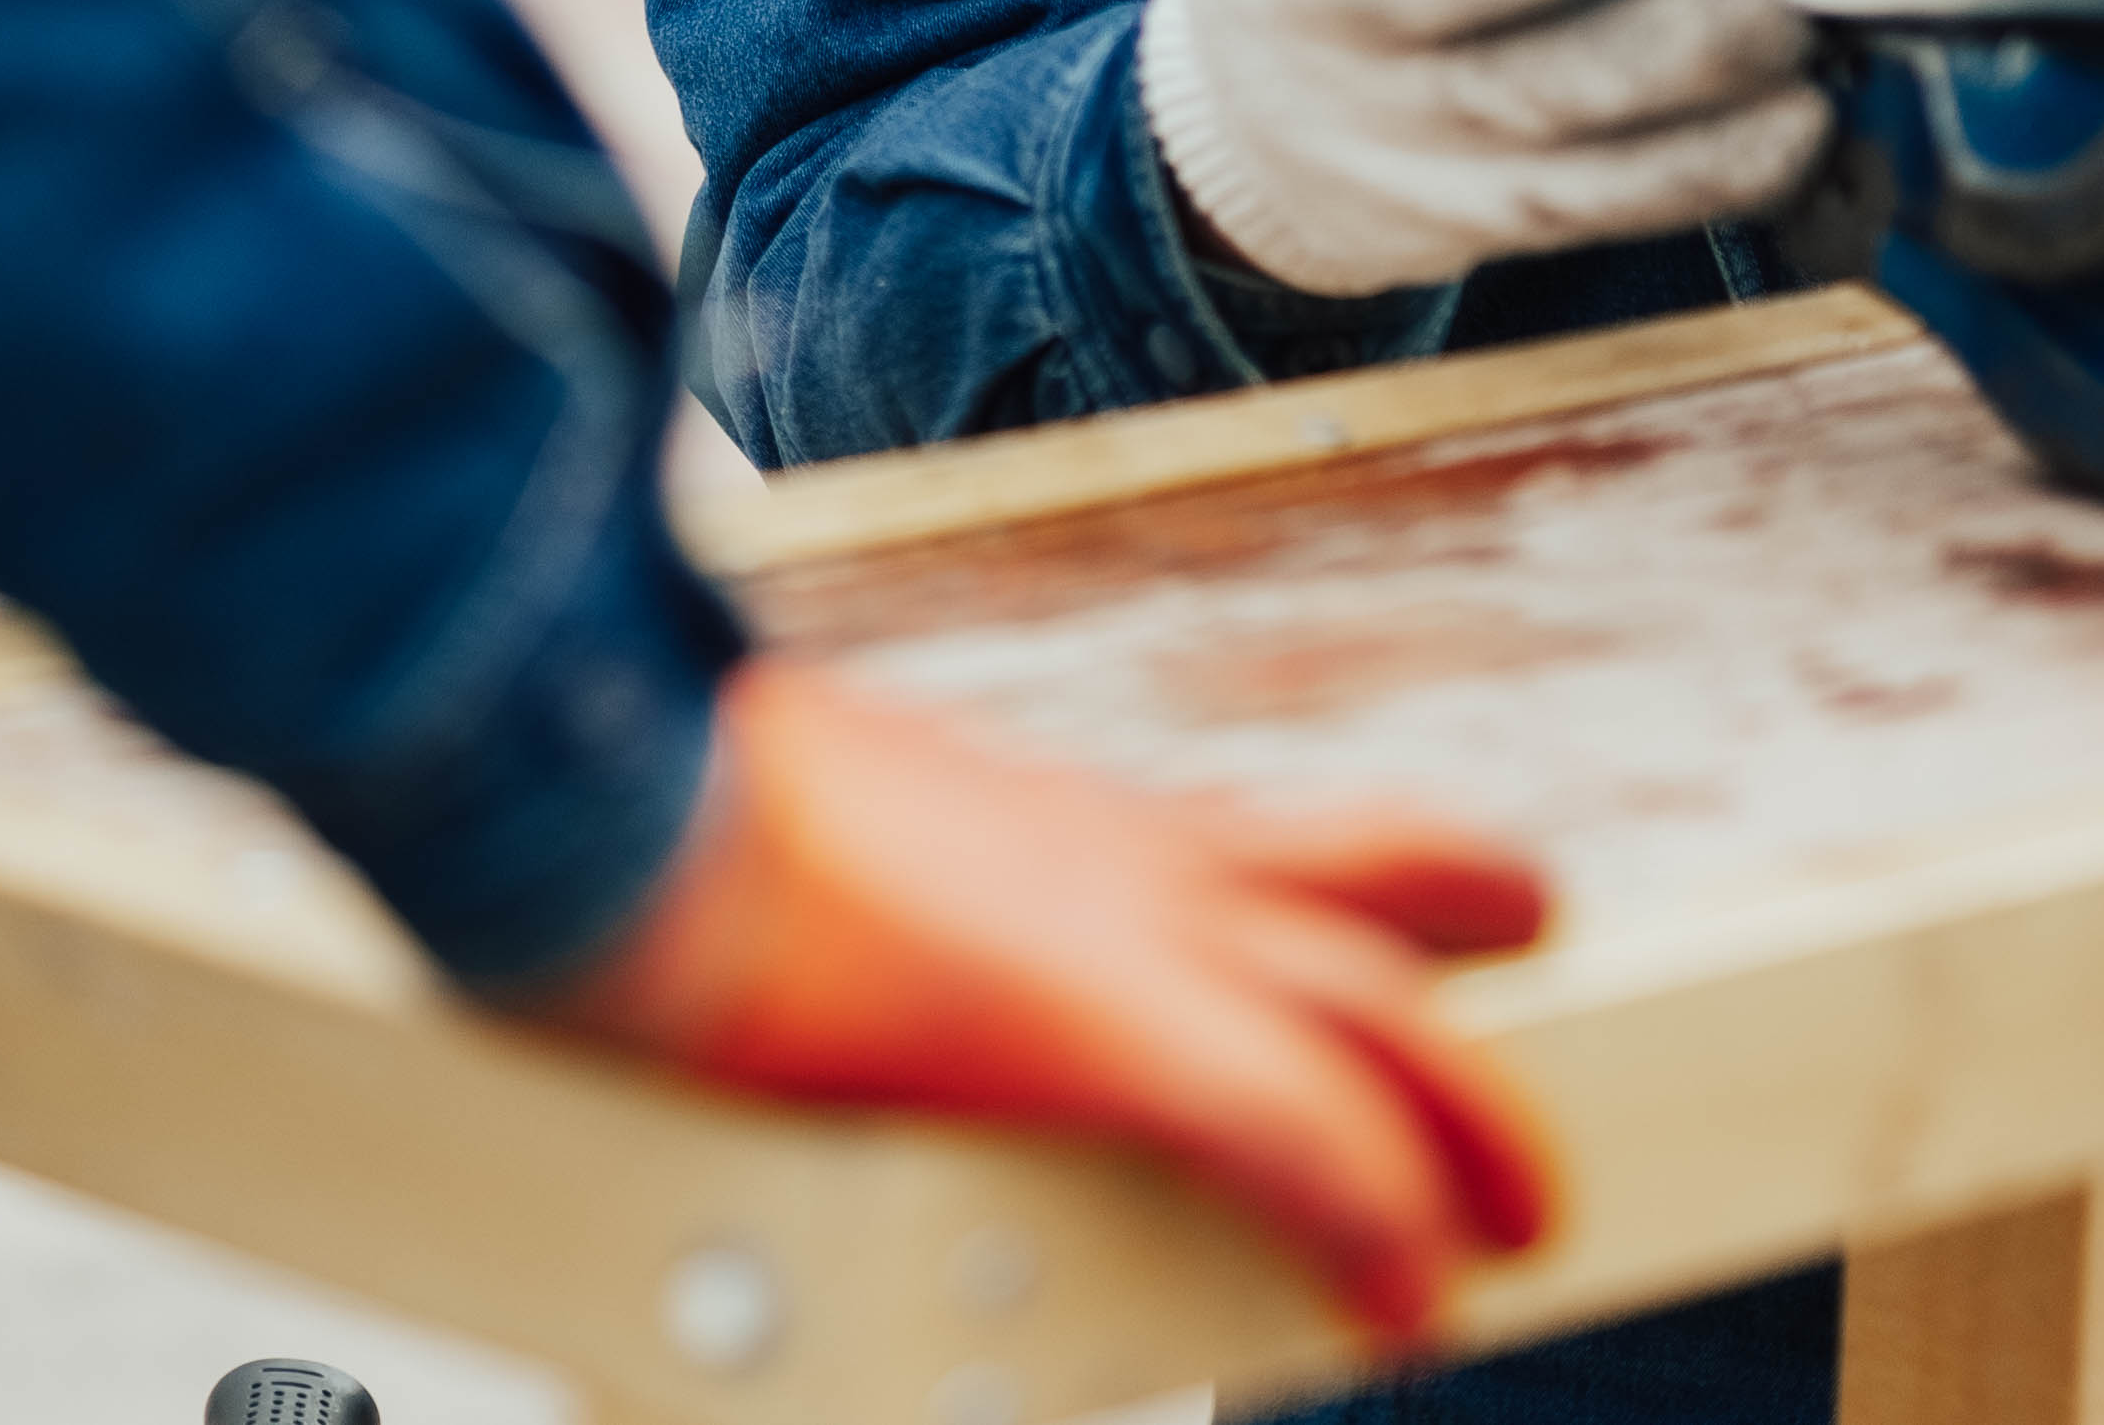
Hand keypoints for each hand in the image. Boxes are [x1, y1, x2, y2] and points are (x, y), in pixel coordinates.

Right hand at [525, 661, 1558, 1348]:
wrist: (591, 799)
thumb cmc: (628, 821)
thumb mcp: (755, 830)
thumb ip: (802, 889)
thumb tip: (712, 924)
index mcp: (1027, 808)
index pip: (1228, 836)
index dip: (1325, 886)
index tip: (1365, 928)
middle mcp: (1103, 848)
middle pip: (1362, 884)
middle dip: (1460, 972)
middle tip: (1505, 1071)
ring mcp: (1120, 925)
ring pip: (1374, 1012)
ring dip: (1462, 1125)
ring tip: (1512, 1222)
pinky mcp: (1108, 1027)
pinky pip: (1306, 1139)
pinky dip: (1374, 1222)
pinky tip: (1408, 1304)